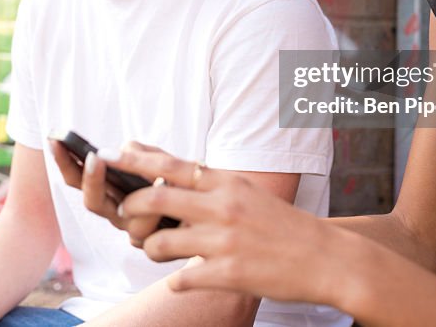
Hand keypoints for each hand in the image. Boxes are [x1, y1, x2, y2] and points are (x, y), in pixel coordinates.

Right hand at [49, 139, 172, 244]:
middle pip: (92, 203)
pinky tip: (170, 187)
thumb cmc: (177, 180)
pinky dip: (159, 210)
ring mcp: (133, 230)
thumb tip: (121, 153)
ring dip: (139, 198)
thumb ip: (139, 154)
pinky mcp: (154, 242)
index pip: (76, 178)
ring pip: (125, 219)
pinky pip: (150, 230)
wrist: (203, 208)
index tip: (55, 139)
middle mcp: (115, 213)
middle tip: (95, 157)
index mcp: (107, 191)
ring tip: (156, 176)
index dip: (63, 161)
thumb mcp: (158, 159)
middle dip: (91, 180)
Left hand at [105, 147, 354, 305]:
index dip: (136, 160)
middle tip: (125, 213)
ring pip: (159, 244)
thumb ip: (209, 182)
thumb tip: (168, 170)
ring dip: (149, 249)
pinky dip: (176, 280)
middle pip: (155, 199)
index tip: (110, 155)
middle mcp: (222, 208)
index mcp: (227, 183)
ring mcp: (223, 242)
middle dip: (131, 207)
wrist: (325, 258)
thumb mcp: (246, 192)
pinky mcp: (227, 275)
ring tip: (156, 250)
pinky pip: (180, 279)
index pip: (171, 166)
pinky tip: (185, 278)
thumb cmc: (281, 224)